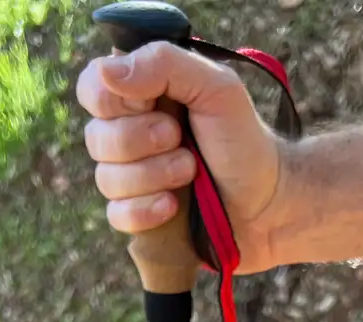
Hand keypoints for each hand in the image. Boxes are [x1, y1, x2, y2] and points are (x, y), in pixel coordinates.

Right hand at [75, 41, 291, 273]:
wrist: (270, 202)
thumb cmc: (244, 140)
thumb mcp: (216, 88)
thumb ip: (165, 65)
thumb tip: (108, 72)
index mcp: (142, 95)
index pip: (93, 86)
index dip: (114, 100)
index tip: (153, 104)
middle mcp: (130, 133)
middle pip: (96, 137)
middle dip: (143, 141)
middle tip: (182, 141)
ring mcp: (132, 177)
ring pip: (106, 178)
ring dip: (153, 176)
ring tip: (190, 173)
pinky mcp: (138, 216)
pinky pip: (116, 214)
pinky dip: (144, 211)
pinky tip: (172, 207)